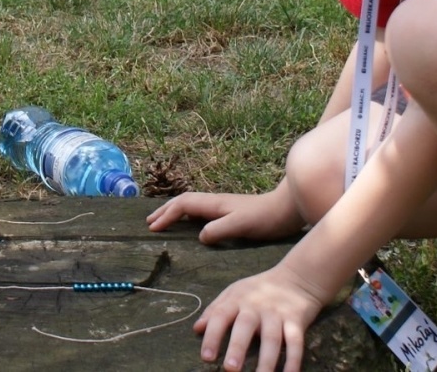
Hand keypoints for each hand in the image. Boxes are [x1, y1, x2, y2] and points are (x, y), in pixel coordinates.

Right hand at [146, 190, 302, 244]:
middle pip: (183, 201)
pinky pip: (200, 212)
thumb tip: (199, 236)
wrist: (287, 209)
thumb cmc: (265, 217)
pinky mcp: (229, 213)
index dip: (167, 215)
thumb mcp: (242, 225)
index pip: (183, 205)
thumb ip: (220, 229)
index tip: (153, 228)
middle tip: (149, 223)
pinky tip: (190, 224)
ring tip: (162, 221)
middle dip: (165, 211)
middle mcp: (215, 202)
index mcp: (214, 203)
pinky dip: (187, 216)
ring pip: (191, 205)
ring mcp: (222, 206)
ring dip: (174, 212)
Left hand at [196, 266, 326, 371]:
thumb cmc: (258, 290)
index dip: (212, 336)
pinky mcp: (296, 321)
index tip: (207, 358)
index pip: (221, 316)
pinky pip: (296, 342)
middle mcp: (256, 306)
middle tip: (230, 369)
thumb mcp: (234, 292)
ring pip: (272, 338)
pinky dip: (294, 359)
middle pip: (245, 326)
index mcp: (237, 299)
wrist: (296, 278)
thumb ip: (215, 310)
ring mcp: (277, 314)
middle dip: (237, 348)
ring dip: (266, 360)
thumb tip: (196, 329)